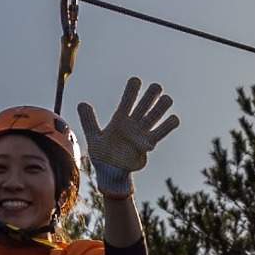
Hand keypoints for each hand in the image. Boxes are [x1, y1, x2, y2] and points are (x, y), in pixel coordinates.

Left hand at [77, 79, 177, 194]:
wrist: (111, 174)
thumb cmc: (102, 155)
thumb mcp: (93, 138)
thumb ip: (89, 121)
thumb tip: (82, 103)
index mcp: (119, 119)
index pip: (127, 100)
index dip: (132, 90)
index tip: (136, 80)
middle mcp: (132, 123)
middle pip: (145, 104)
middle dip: (151, 94)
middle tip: (156, 87)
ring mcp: (142, 133)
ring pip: (156, 115)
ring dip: (162, 106)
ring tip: (166, 99)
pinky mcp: (149, 144)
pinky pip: (162, 132)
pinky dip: (168, 125)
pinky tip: (172, 119)